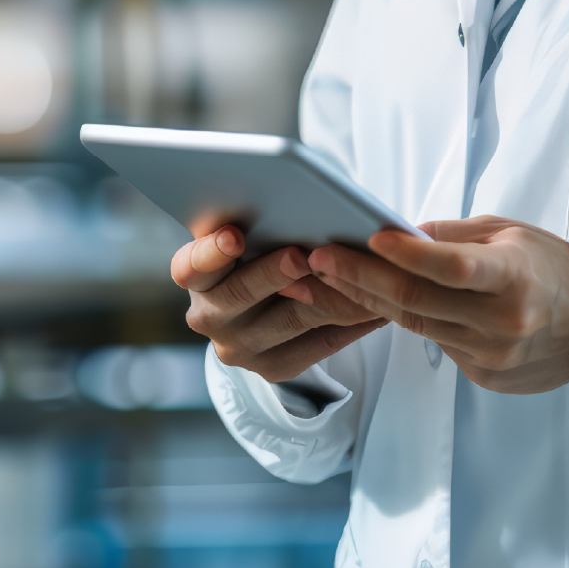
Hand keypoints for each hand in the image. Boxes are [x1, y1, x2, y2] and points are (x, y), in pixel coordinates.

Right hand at [174, 222, 386, 382]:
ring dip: (330, 294)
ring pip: (292, 319)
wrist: (267, 303)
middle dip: (275, 273)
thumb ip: (256, 217)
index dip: (212, 253)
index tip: (234, 236)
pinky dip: (352, 322)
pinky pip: (321, 344)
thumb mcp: (248, 230)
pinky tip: (377, 303)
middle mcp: (208, 316)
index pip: (191, 265)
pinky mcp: (274, 369)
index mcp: (193, 275)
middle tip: (303, 256)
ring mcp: (239, 348)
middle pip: (242, 295)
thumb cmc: (261, 247)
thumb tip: (291, 198)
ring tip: (361, 275)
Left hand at [307, 216, 568, 394]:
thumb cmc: (550, 268)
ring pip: (416, 326)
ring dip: (367, 301)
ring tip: (327, 278)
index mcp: (516, 278)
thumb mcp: (510, 234)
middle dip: (361, 278)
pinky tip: (375, 302)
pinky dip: (406, 321)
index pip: (454, 267)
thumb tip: (398, 234)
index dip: (408, 255)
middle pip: (418, 301)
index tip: (368, 237)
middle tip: (319, 259)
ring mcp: (492, 356)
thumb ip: (454, 237)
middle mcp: (504, 322)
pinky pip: (436, 345)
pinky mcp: (484, 377)